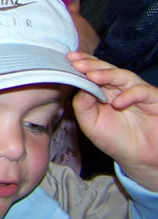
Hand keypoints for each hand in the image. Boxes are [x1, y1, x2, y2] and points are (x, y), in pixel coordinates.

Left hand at [70, 52, 157, 190]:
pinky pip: (142, 91)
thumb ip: (82, 104)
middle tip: (77, 63)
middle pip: (106, 69)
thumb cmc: (114, 139)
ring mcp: (137, 91)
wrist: (138, 159)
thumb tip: (80, 85)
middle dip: (91, 64)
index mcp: (103, 89)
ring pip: (123, 75)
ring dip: (107, 74)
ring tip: (92, 77)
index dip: (82, 63)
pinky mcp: (153, 99)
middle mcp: (120, 87)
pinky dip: (129, 95)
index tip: (68, 59)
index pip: (93, 70)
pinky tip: (117, 103)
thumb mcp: (90, 123)